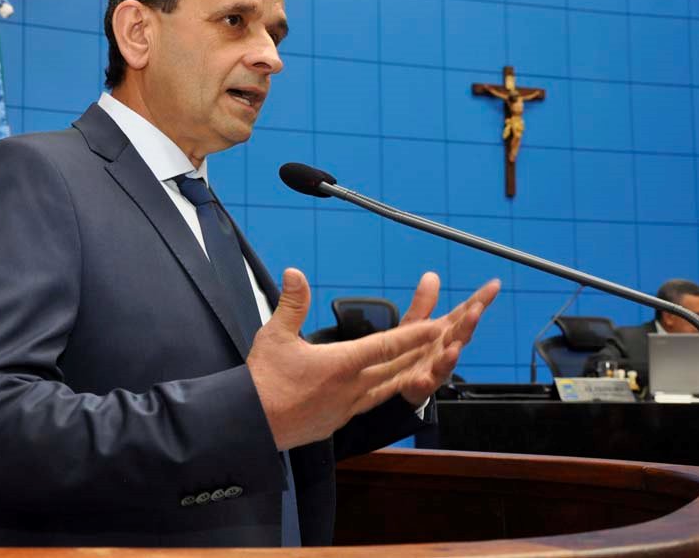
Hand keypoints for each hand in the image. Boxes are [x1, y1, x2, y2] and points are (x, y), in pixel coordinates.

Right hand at [247, 268, 449, 450]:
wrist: (251, 425)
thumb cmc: (262, 381)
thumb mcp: (274, 335)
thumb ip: (292, 303)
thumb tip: (294, 273)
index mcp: (340, 364)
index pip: (385, 345)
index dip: (414, 334)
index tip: (438, 325)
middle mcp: (352, 388)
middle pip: (398, 367)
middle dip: (425, 350)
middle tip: (448, 337)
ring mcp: (348, 407)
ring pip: (391, 387)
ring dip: (413, 372)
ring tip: (430, 362)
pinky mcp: (341, 419)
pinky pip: (375, 402)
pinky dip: (390, 390)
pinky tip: (393, 385)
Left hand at [395, 272, 500, 406]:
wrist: (404, 383)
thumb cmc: (414, 350)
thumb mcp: (416, 322)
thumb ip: (424, 302)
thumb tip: (431, 275)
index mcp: (444, 331)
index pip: (465, 312)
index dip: (480, 299)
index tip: (494, 285)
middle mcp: (444, 348)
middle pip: (460, 336)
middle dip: (468, 324)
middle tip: (475, 311)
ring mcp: (435, 368)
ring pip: (446, 362)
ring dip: (451, 356)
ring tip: (454, 348)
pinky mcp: (420, 384)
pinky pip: (422, 384)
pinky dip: (424, 382)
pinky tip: (423, 379)